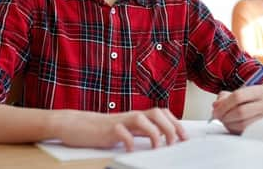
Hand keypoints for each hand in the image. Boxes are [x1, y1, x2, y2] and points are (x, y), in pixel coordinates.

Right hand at [52, 108, 186, 150]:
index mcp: (137, 116)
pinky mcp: (107, 129)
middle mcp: (131, 116)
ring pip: (141, 118)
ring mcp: (119, 121)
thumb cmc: (102, 130)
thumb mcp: (127, 130)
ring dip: (154, 132)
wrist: (77, 125)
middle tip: (175, 142)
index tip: (184, 136)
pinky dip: (128, 140)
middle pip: (156, 113)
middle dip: (170, 126)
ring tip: (158, 146)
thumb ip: (142, 132)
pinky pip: (121, 131)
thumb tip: (162, 138)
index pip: (162, 113)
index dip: (176, 123)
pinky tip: (131, 149)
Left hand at [211, 81, 262, 133]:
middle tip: (217, 117)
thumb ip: (227, 96)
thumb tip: (215, 105)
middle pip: (240, 111)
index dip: (223, 104)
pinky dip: (235, 130)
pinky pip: (247, 132)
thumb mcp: (244, 91)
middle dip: (224, 115)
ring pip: (243, 124)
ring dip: (229, 124)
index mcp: (260, 91)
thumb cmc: (256, 97)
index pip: (238, 96)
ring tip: (224, 121)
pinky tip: (232, 126)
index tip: (215, 110)